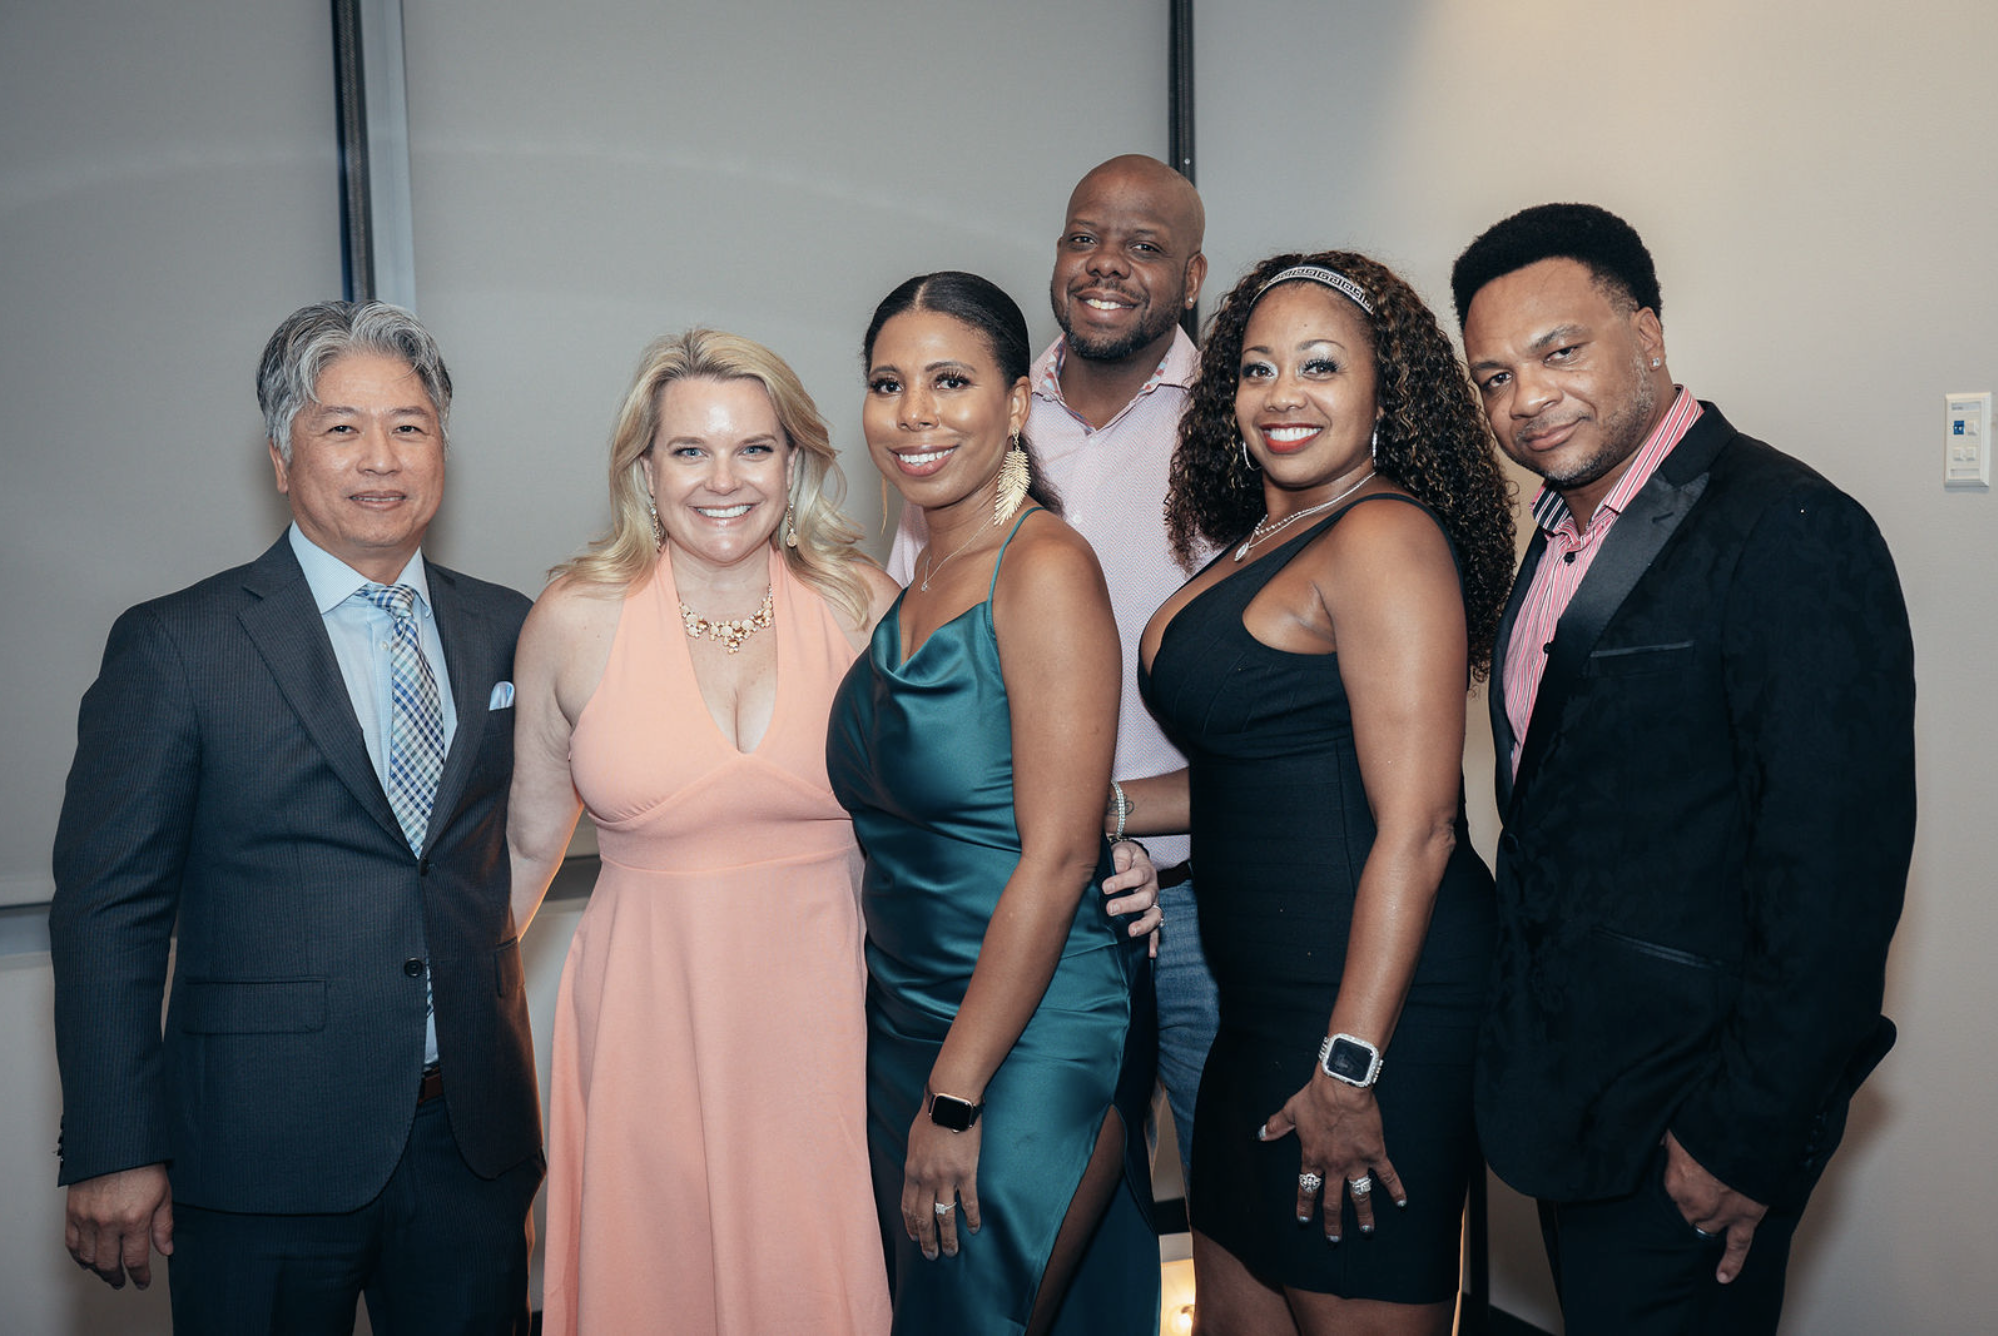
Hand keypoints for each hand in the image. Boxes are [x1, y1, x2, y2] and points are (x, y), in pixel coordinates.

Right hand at [65, 1164, 172, 1289]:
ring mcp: (88, 1219)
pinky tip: (86, 1260)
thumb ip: (163, 1226)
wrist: (115, 1144)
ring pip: (88, 1258)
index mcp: (134, 1219)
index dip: (140, 1275)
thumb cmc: (142, 1164)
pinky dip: (78, 1256)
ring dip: (97, 1270)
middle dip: (116, 1277)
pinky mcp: (72, 1212)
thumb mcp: (163, 1194)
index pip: (135, 1260)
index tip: (142, 1281)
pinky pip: (71, 1243)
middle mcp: (109, 1223)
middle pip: (109, 1264)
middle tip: (121, 1282)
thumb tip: (165, 1250)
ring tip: (106, 1273)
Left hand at [900, 1106, 982, 1260]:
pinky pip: (969, 1202)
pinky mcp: (967, 1173)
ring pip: (945, 1216)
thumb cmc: (930, 1117)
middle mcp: (927, 1179)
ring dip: (948, 1237)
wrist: (950, 1102)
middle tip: (932, 1256)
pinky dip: (972, 1218)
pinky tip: (975, 1228)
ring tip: (951, 1252)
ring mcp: (947, 1178)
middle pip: (924, 1218)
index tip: (915, 1239)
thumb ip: (915, 1163)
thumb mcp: (913, 1142)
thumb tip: (916, 1176)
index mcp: (912, 1171)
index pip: (908, 1207)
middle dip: (927, 1240)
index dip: (911, 1226)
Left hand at [1102, 840, 1162, 956]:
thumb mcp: (1122, 850)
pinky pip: (1156, 930)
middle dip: (1128, 905)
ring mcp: (1152, 904)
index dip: (1122, 881)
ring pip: (1154, 916)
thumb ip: (1121, 856)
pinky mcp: (1150, 916)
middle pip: (1145, 898)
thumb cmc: (1123, 857)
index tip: (1105, 887)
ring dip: (1143, 925)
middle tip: (1110, 909)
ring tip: (1131, 931)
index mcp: (1145, 871)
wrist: (1130, 862)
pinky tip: (1150, 953)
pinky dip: (1154, 942)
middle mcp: (1152, 889)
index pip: (1137, 876)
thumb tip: (1118, 868)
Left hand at [1260, 1070, 1404, 1242]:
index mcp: (1312, 1156)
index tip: (1304, 1221)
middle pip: (1332, 1201)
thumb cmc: (1315, 1097)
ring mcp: (1356, 1161)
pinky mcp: (1375, 1153)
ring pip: (1360, 1195)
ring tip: (1367, 1230)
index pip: (1307, 1187)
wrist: (1341, 1087)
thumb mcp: (1291, 1110)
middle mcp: (1334, 1165)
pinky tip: (1402, 1203)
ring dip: (1364, 1214)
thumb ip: (1277, 1125)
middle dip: (1332, 1222)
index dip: (1305, 1206)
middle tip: (1333, 1239)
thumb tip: (1261, 1134)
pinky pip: (1387, 1175)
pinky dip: (1396, 1189)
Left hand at [1662, 1130, 1767, 1283]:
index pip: (1669, 1194)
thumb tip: (1655, 1144)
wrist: (1750, 1131)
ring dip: (1705, 1222)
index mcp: (1675, 1184)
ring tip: (1704, 1221)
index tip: (1678, 1179)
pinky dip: (1732, 1262)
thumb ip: (1665, 1145)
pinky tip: (1723, 1276)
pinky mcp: (1746, 1217)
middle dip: (1687, 1205)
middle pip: (1686, 1213)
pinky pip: (1738, 1246)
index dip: (1675, 1186)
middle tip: (1693, 1194)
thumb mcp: (1677, 1131)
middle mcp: (1695, 1205)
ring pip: (1707, 1228)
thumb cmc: (1710, 1127)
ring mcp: (1721, 1214)